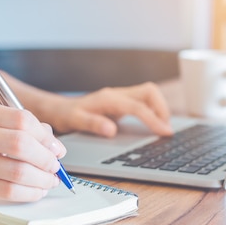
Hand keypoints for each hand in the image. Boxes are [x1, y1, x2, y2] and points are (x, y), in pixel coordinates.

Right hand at [0, 102, 64, 201]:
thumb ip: (21, 127)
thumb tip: (53, 143)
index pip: (24, 120)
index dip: (47, 137)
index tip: (57, 149)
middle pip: (22, 145)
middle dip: (46, 159)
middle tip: (55, 166)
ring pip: (18, 171)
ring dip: (42, 179)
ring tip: (50, 180)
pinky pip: (9, 191)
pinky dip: (30, 192)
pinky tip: (36, 190)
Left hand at [45, 82, 173, 137]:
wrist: (59, 109)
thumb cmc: (66, 116)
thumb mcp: (75, 122)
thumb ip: (93, 124)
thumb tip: (111, 129)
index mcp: (108, 99)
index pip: (138, 107)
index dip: (154, 119)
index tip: (165, 132)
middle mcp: (117, 94)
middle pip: (149, 92)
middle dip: (162, 108)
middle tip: (166, 129)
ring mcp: (120, 97)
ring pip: (149, 94)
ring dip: (159, 108)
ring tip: (163, 128)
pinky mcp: (122, 102)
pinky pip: (143, 101)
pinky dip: (153, 110)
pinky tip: (154, 124)